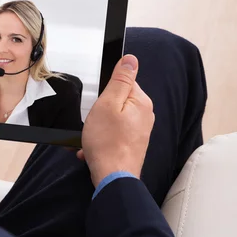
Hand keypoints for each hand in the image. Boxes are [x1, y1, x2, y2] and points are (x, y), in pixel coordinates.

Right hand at [77, 54, 154, 187]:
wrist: (112, 177)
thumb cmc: (108, 142)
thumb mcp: (108, 104)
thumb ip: (120, 80)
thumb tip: (131, 59)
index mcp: (141, 102)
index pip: (123, 82)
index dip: (105, 91)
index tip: (98, 103)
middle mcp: (145, 116)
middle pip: (117, 101)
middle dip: (100, 110)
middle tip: (93, 120)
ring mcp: (139, 132)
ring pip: (112, 119)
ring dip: (97, 127)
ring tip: (91, 137)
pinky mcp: (131, 145)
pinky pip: (112, 135)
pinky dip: (100, 140)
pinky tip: (92, 148)